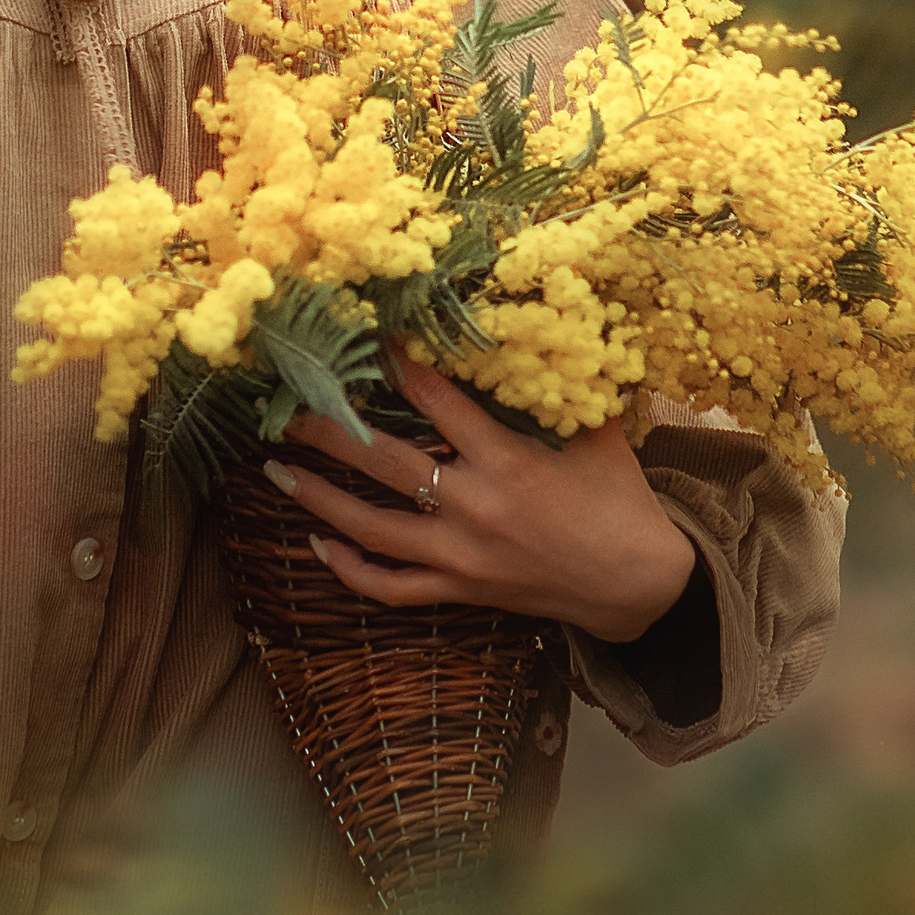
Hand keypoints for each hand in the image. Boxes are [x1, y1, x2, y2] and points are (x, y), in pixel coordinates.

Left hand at [272, 355, 695, 640]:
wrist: (638, 584)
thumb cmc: (617, 497)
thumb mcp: (594, 431)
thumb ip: (554, 385)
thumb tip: (532, 324)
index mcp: (508, 462)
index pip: (436, 404)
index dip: (396, 367)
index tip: (361, 336)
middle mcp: (475, 508)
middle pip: (383, 464)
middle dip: (328, 432)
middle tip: (283, 406)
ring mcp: (462, 556)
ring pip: (373, 530)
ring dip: (318, 500)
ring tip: (276, 471)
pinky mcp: (461, 591)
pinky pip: (393, 588)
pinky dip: (350, 571)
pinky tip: (318, 545)